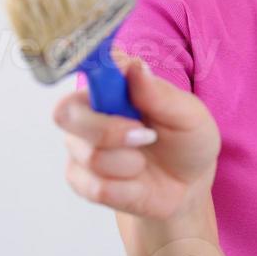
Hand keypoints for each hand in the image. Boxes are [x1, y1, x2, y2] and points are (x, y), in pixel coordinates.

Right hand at [53, 48, 221, 220]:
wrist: (188, 186)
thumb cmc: (187, 141)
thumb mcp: (189, 116)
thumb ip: (160, 95)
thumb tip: (134, 68)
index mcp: (114, 85)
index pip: (87, 66)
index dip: (88, 67)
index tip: (111, 83)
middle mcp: (89, 111)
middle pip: (67, 113)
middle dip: (108, 131)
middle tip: (144, 136)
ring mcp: (81, 146)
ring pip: (90, 156)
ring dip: (129, 164)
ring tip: (146, 162)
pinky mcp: (82, 180)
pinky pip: (96, 187)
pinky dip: (127, 189)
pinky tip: (137, 182)